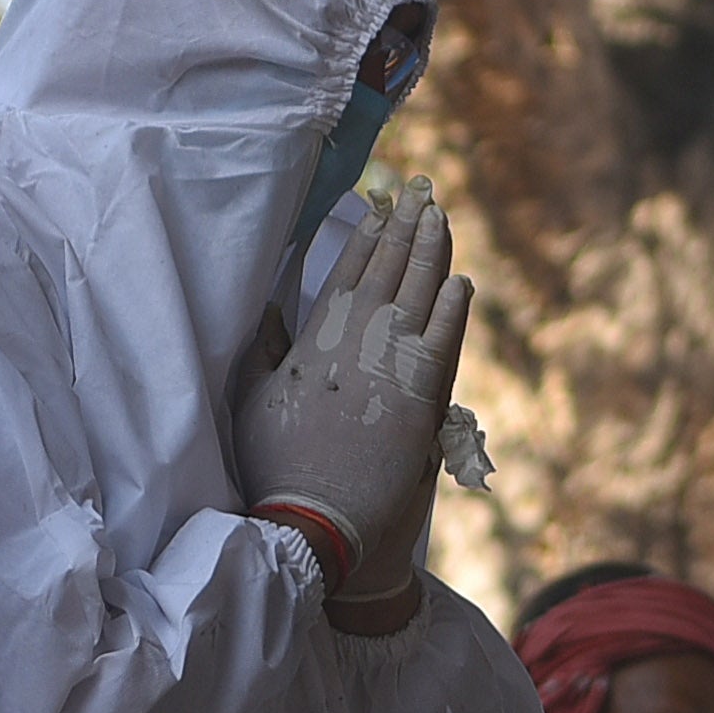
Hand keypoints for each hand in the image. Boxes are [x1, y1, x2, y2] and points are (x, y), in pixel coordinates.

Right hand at [237, 178, 472, 627]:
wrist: (317, 521)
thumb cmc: (277, 467)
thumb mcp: (252, 399)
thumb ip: (262, 348)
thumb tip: (267, 308)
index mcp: (315, 340)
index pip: (347, 273)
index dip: (367, 237)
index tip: (381, 208)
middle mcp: (357, 343)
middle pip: (388, 271)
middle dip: (405, 228)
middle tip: (421, 191)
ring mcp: (393, 366)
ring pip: (420, 294)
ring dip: (433, 253)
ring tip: (441, 219)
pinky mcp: (423, 397)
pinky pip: (445, 339)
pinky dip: (453, 308)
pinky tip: (461, 282)